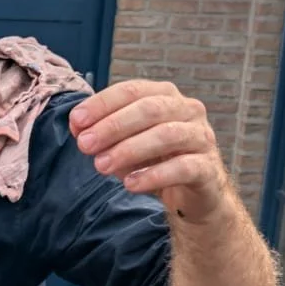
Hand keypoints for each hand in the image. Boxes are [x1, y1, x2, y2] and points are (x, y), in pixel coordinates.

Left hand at [69, 79, 229, 223]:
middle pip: (149, 109)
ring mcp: (201, 137)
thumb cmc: (156, 160)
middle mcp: (187, 110)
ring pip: (167, 135)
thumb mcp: (125, 143)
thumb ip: (102, 132)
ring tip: (101, 166)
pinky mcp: (208, 168)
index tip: (76, 121)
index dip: (102, 104)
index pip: (132, 90)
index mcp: (165, 96)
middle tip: (84, 145)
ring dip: (129, 150)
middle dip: (113, 126)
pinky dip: (154, 175)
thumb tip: (77, 126)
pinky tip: (130, 184)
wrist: (194, 195)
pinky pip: (183, 168)